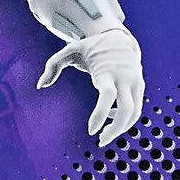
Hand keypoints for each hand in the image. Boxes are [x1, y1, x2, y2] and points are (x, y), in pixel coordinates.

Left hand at [37, 26, 144, 146]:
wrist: (120, 38)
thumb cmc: (91, 46)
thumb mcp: (70, 50)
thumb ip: (53, 66)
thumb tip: (40, 86)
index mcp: (107, 71)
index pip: (107, 96)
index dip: (100, 114)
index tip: (91, 131)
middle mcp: (125, 78)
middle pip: (127, 110)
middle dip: (116, 130)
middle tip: (100, 141)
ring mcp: (135, 82)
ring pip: (135, 113)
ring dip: (121, 128)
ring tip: (104, 135)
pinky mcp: (140, 86)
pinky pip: (136, 108)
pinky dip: (126, 119)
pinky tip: (110, 118)